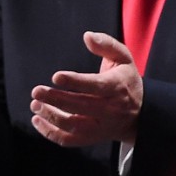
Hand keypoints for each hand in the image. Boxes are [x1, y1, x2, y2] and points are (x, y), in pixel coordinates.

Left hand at [30, 32, 143, 147]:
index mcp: (117, 87)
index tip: (56, 77)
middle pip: (80, 106)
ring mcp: (101, 126)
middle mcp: (110, 109)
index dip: (75, 82)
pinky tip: (38, 120)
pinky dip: (50, 133)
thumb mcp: (124, 58)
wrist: (139, 113)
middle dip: (56, 99)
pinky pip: (69, 140)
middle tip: (37, 91)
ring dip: (51, 116)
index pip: (95, 86)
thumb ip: (106, 44)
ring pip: (73, 125)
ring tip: (35, 104)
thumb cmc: (126, 80)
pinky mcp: (92, 138)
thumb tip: (87, 36)